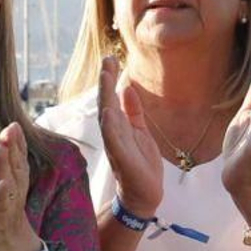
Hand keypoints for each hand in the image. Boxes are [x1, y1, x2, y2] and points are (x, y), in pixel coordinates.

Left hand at [0, 102, 42, 250]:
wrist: (4, 238)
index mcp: (12, 169)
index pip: (15, 151)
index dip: (14, 137)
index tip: (10, 120)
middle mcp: (14, 182)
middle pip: (15, 163)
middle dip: (14, 146)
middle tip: (11, 127)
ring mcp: (8, 200)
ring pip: (10, 180)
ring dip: (7, 165)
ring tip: (3, 148)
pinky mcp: (0, 216)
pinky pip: (3, 205)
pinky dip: (3, 195)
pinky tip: (1, 185)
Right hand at [98, 55, 161, 214]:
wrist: (144, 193)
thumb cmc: (141, 164)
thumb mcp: (140, 132)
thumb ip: (133, 111)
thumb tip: (127, 88)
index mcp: (118, 125)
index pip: (111, 97)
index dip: (110, 78)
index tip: (110, 58)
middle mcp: (113, 133)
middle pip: (106, 102)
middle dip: (106, 81)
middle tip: (106, 59)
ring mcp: (116, 145)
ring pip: (108, 117)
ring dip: (106, 97)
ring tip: (106, 77)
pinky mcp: (122, 158)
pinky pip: (114, 141)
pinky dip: (110, 127)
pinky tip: (108, 113)